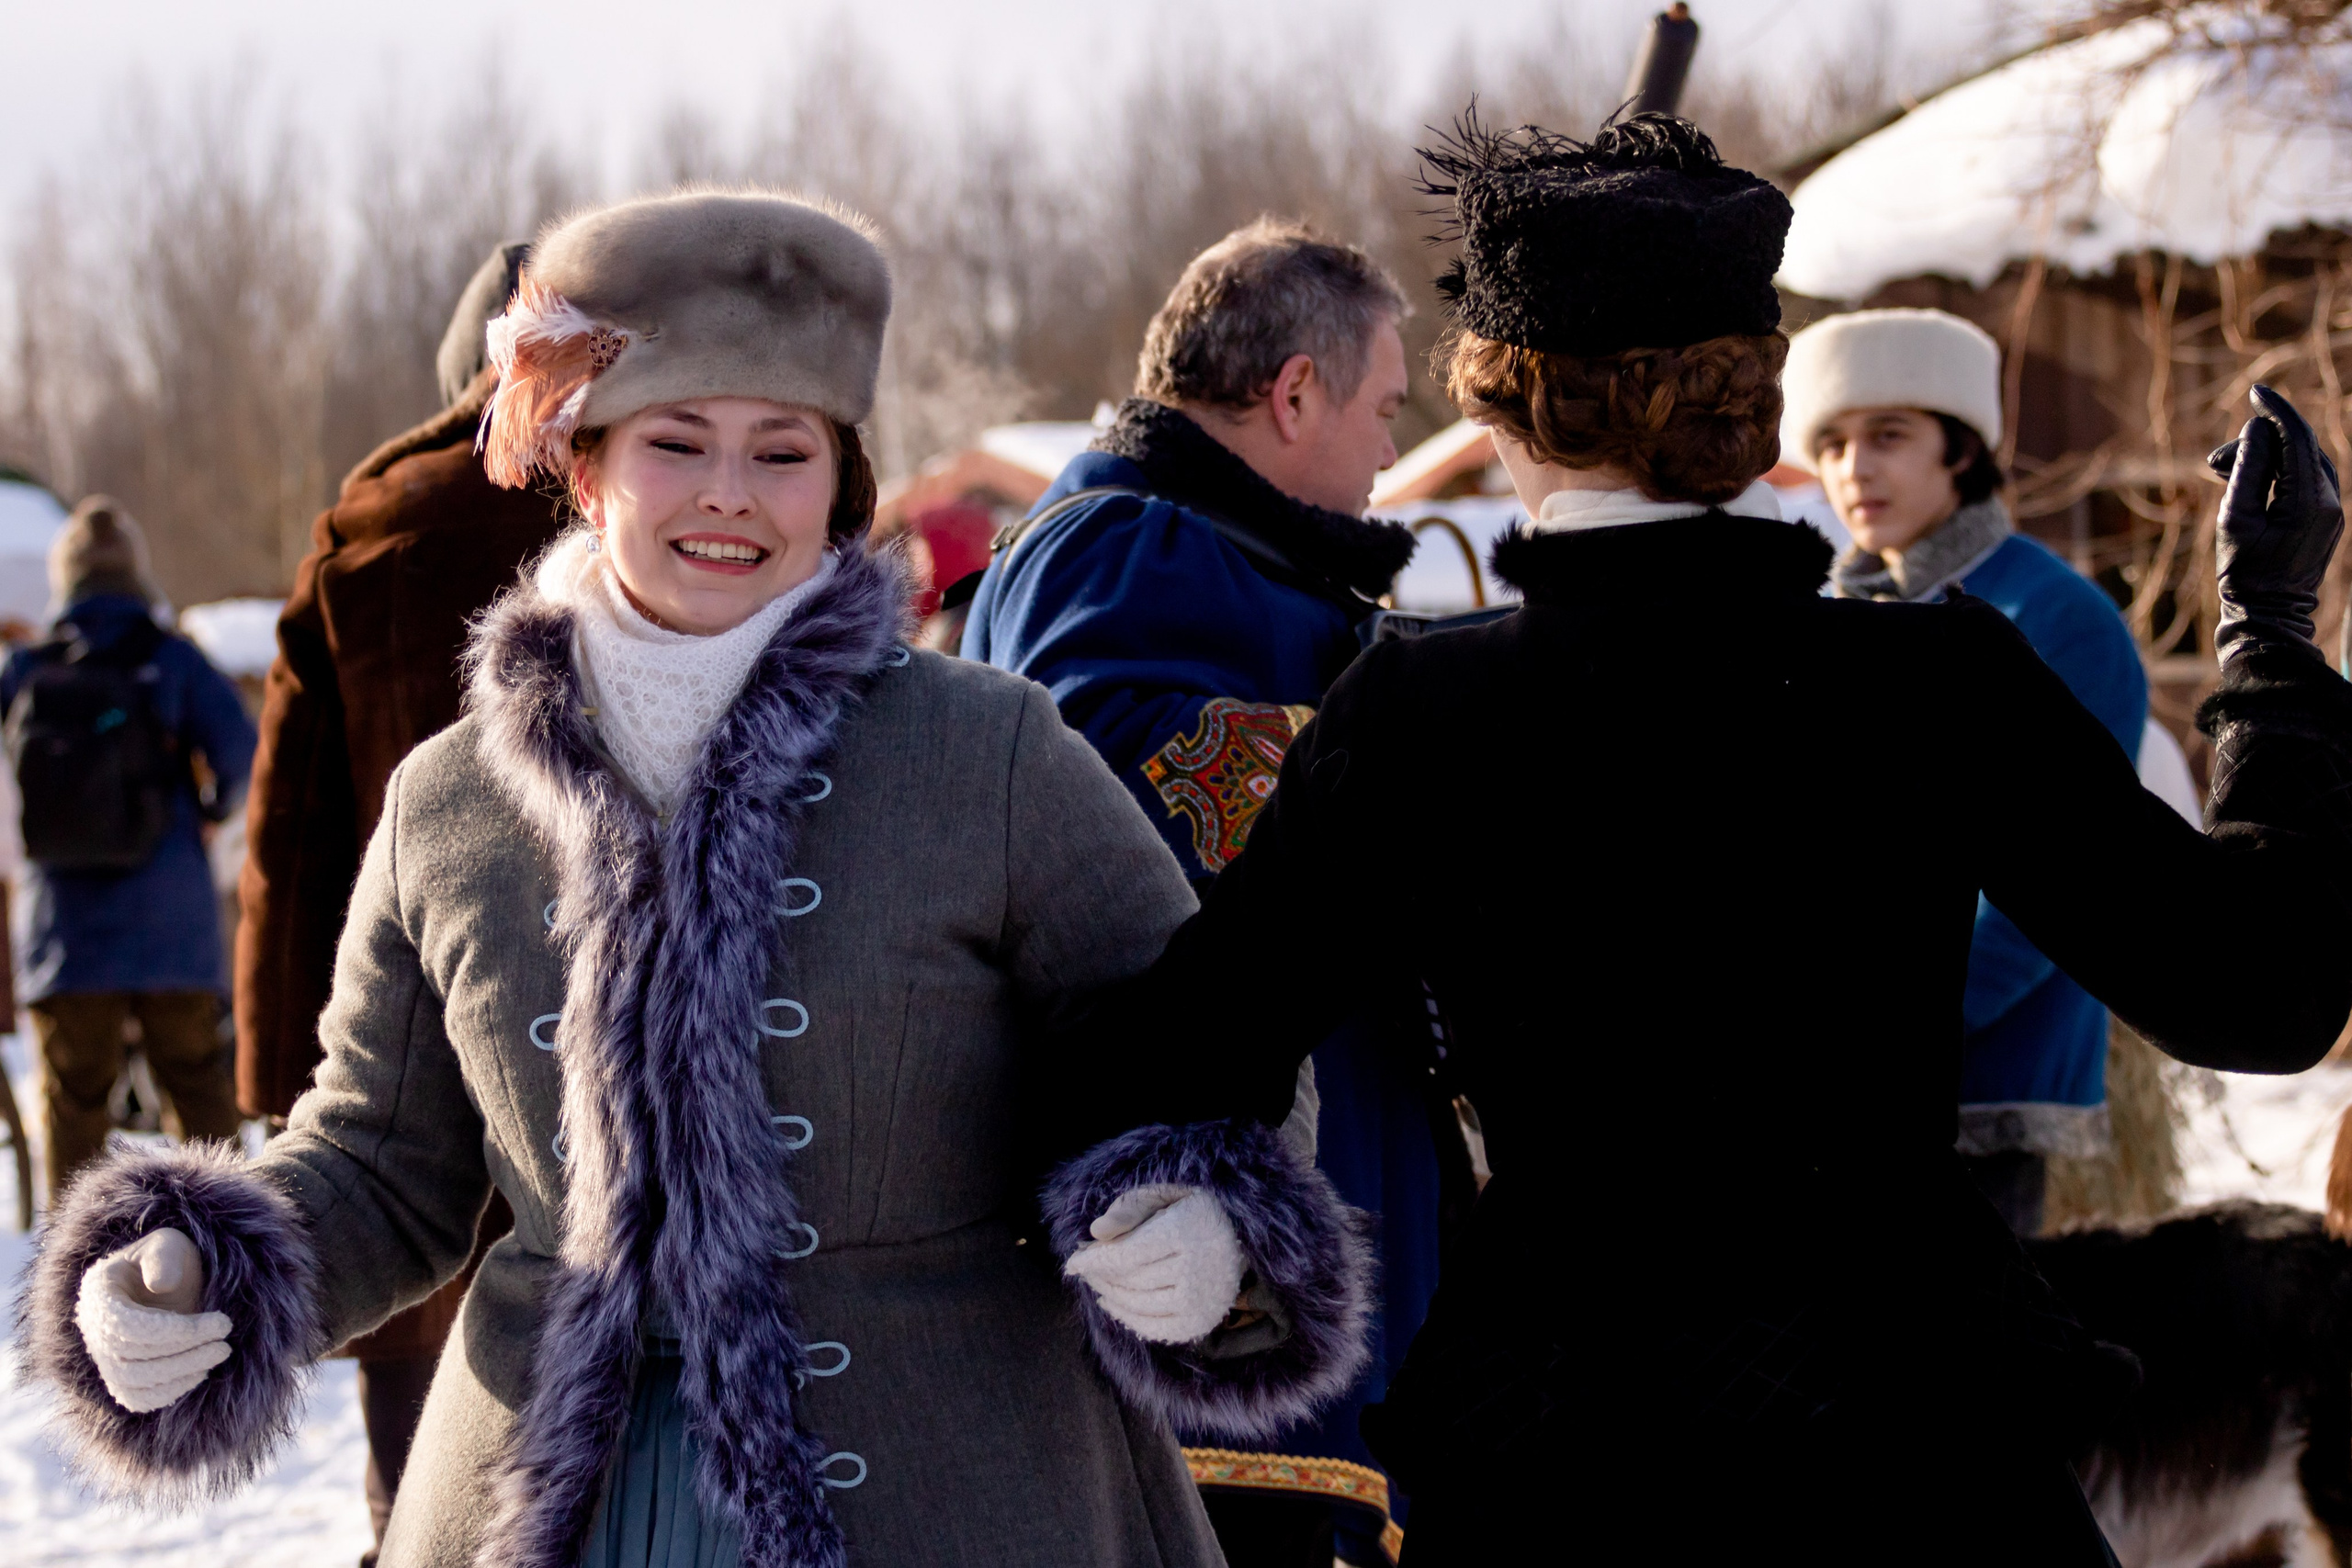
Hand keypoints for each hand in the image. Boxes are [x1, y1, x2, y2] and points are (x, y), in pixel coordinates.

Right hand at [74, 1228, 232, 1412]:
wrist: (167, 1281)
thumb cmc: (168, 1259)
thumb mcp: (168, 1244)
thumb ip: (163, 1258)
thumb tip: (162, 1285)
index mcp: (98, 1294)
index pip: (126, 1326)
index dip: (172, 1330)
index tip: (219, 1322)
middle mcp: (94, 1330)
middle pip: (130, 1358)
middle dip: (184, 1351)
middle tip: (225, 1339)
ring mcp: (104, 1357)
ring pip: (134, 1382)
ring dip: (182, 1372)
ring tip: (221, 1352)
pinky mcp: (121, 1377)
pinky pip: (137, 1398)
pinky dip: (170, 1391)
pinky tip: (200, 1372)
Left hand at [1064, 1185, 1245, 1344]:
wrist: (1238, 1241)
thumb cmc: (1190, 1212)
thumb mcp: (1163, 1196)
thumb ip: (1129, 1208)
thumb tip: (1096, 1232)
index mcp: (1186, 1232)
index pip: (1128, 1254)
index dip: (1094, 1261)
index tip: (1071, 1263)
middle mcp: (1197, 1269)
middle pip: (1130, 1280)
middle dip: (1100, 1275)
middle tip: (1084, 1267)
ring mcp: (1200, 1300)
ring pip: (1137, 1304)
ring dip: (1110, 1295)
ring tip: (1097, 1282)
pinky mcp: (1199, 1322)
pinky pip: (1152, 1327)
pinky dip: (1127, 1317)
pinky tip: (1112, 1303)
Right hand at [2208, 384, 2343, 663]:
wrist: (2267, 618)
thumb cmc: (2244, 575)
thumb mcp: (2234, 519)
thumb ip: (2248, 469)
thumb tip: (2258, 428)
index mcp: (2311, 502)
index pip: (2298, 438)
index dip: (2276, 411)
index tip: (2254, 392)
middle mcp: (2331, 501)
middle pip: (2298, 446)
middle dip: (2257, 442)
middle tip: (2213, 464)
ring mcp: (2332, 510)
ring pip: (2300, 460)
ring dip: (2263, 457)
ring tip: (2221, 474)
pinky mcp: (2325, 517)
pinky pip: (2302, 478)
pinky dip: (2274, 471)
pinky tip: (2245, 482)